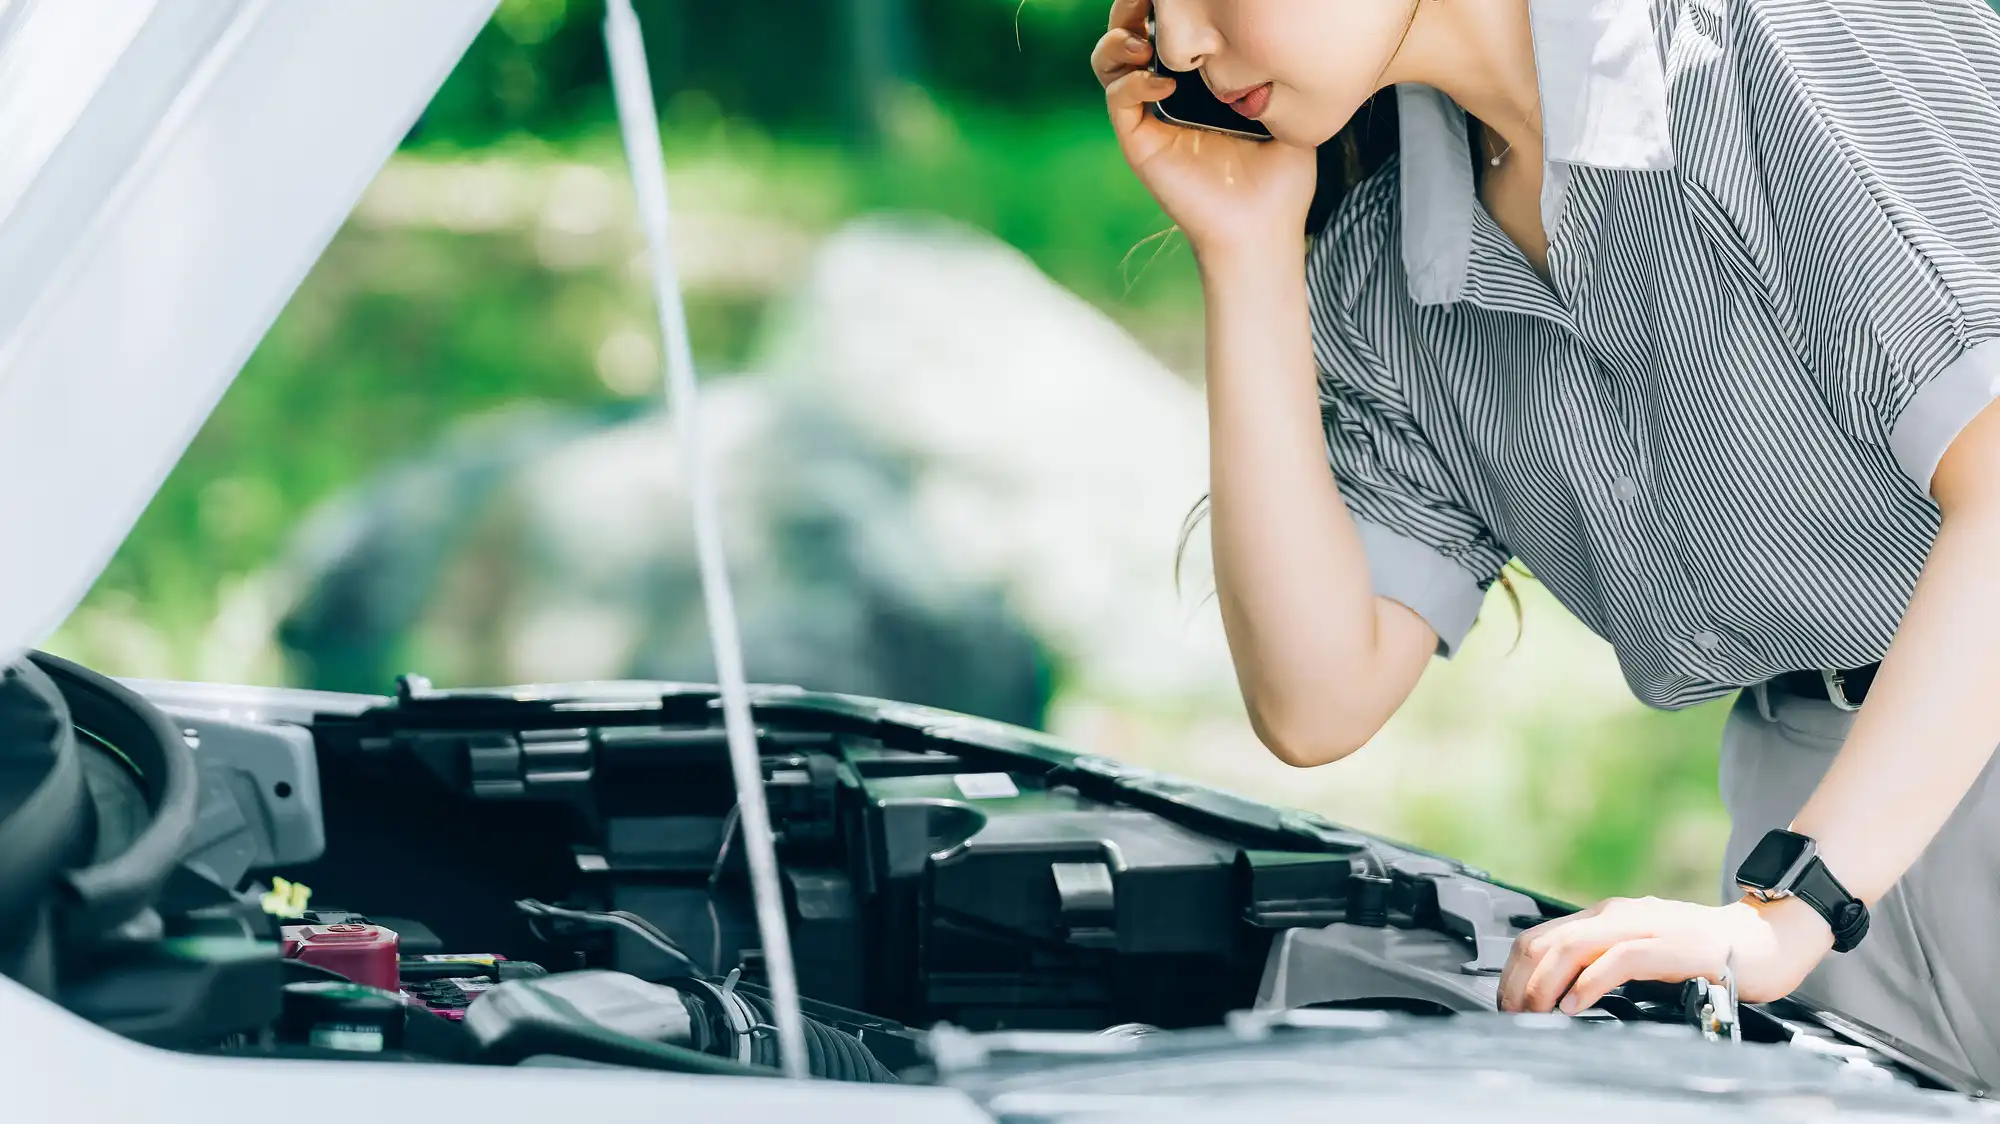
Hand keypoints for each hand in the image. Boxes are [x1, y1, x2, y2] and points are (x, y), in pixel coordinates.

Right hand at [1092, 0, 1316, 261]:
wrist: (1264, 225)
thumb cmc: (1281, 174)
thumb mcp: (1286, 107)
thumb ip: (1273, 68)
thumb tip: (1271, 25)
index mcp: (1196, 80)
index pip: (1165, 29)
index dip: (1158, 5)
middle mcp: (1165, 93)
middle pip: (1126, 34)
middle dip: (1129, 10)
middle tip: (1146, 2)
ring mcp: (1149, 116)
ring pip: (1108, 62)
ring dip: (1117, 41)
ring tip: (1144, 41)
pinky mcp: (1139, 142)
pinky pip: (1119, 99)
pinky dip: (1133, 82)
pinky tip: (1165, 84)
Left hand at [1497, 894, 1835, 1013]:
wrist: (1765, 938)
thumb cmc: (1701, 949)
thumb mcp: (1640, 950)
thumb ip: (1601, 961)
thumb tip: (1556, 990)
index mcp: (1605, 916)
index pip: (1538, 938)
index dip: (1513, 973)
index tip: (1506, 1005)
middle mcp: (1618, 915)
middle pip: (1544, 943)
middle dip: (1519, 982)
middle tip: (1513, 1015)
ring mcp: (1645, 927)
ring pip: (1572, 948)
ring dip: (1544, 985)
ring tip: (1535, 1013)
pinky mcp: (1672, 946)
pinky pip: (1618, 960)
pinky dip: (1588, 983)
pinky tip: (1575, 1005)